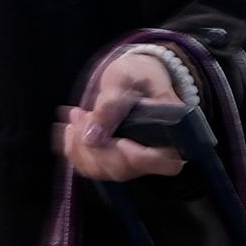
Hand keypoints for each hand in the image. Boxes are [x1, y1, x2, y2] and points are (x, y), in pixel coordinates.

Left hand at [57, 48, 188, 183]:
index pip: (161, 162)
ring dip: (80, 146)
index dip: (136, 156)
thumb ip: (111, 104)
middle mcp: (157, 156)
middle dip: (95, 145)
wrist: (134, 77)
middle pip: (123, 170)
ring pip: (102, 171)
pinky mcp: (115, 163)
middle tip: (80, 114)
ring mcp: (135, 164)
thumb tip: (92, 137)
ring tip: (76, 115)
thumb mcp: (124, 79)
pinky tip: (72, 127)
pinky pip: (90, 168)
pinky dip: (74, 149)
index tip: (116, 139)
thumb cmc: (137, 74)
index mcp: (174, 133)